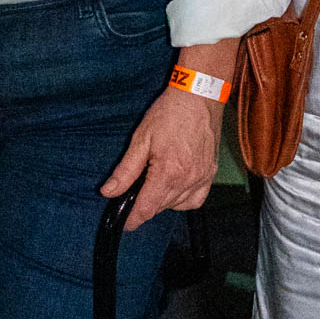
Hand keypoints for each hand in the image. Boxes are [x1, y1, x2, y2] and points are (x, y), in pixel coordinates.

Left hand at [101, 86, 221, 231]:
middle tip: (134, 192)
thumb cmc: (170, 112)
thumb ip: (125, 170)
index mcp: (168, 173)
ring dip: (163, 202)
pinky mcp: (210, 173)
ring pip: (178, 205)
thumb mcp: (141, 138)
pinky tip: (174, 187)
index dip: (132, 219)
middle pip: (161, 208)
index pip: (147, 209)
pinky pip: (196, 200)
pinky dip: (183, 200)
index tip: (124, 223)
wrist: (199, 95)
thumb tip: (109, 191)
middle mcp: (188, 180)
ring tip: (153, 183)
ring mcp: (202, 178)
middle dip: (145, 205)